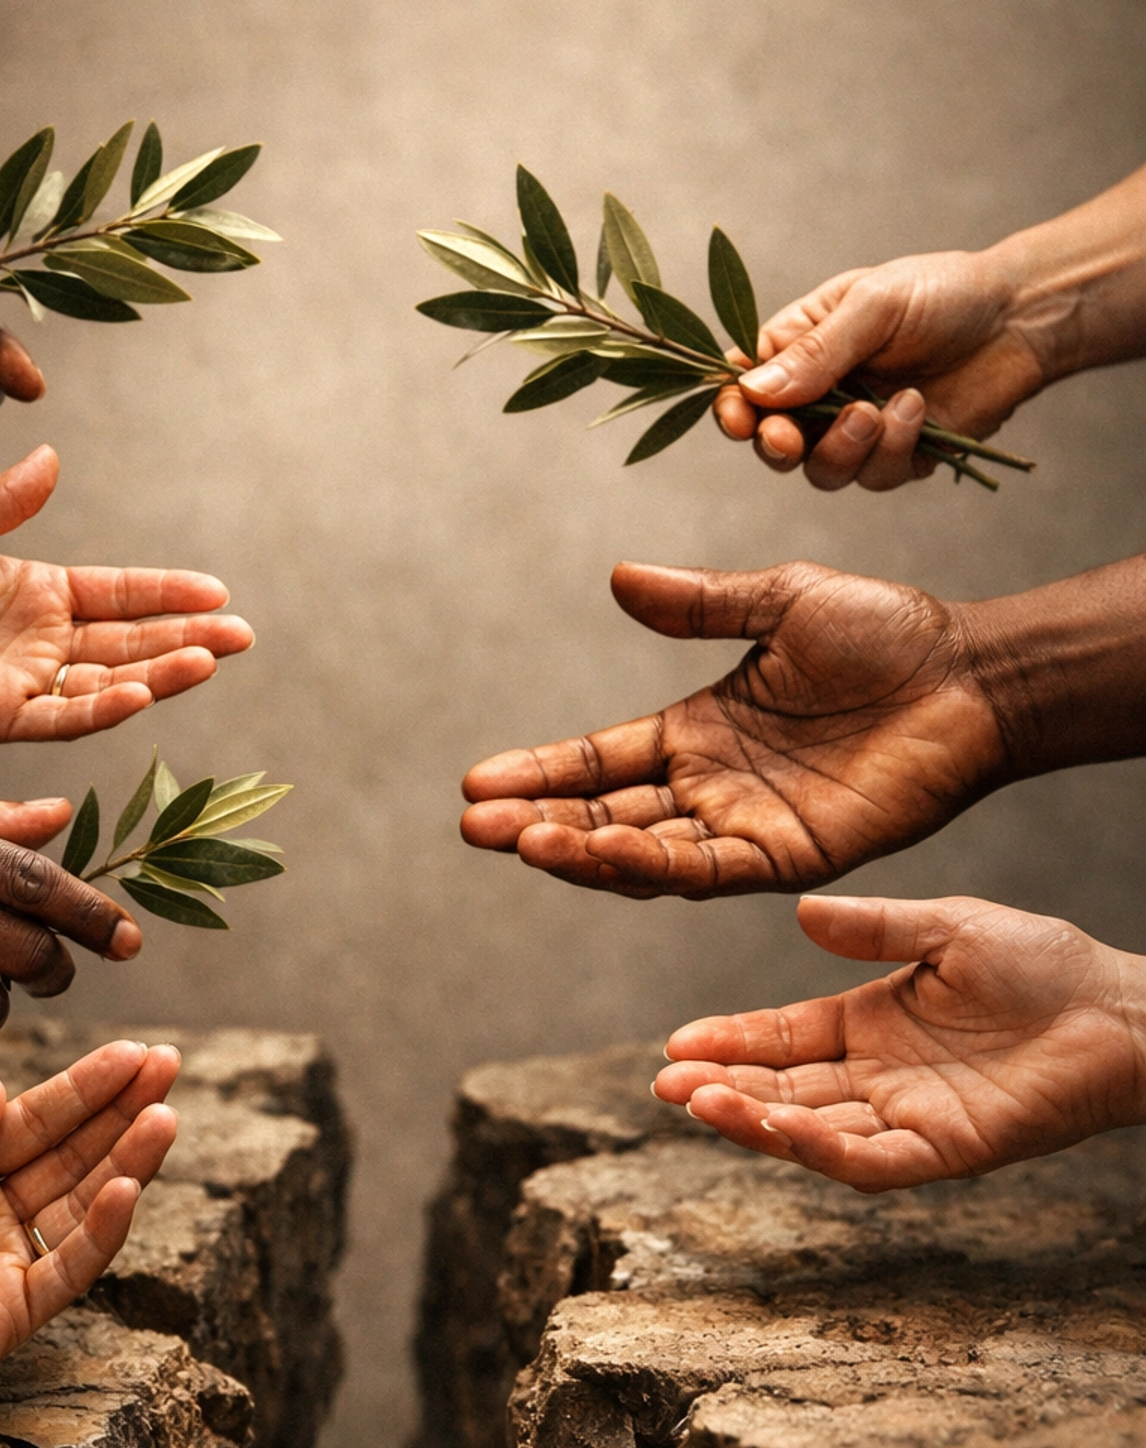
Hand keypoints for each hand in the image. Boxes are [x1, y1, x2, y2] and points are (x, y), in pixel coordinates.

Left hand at [0, 445, 252, 739]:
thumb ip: (7, 501)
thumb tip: (52, 456)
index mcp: (42, 592)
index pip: (122, 594)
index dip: (169, 592)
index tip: (218, 592)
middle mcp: (45, 641)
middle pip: (132, 642)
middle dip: (188, 639)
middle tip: (241, 636)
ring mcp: (26, 682)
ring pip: (110, 682)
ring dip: (160, 674)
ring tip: (206, 661)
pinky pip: (62, 716)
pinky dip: (102, 708)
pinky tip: (139, 692)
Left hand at [0, 1041, 179, 1427]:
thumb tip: (4, 1088)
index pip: (38, 1119)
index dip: (87, 1086)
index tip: (134, 1050)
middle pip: (74, 1153)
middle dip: (124, 1109)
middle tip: (170, 1066)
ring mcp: (8, 1261)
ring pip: (85, 1203)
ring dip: (129, 1160)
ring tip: (165, 1115)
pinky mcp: (13, 1313)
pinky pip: (70, 1268)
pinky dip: (102, 1231)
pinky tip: (126, 1188)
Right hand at [461, 561, 1005, 898]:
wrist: (972, 675)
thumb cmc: (889, 633)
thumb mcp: (781, 601)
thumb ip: (699, 602)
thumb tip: (616, 578)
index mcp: (698, 731)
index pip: (598, 762)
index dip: (539, 773)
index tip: (476, 785)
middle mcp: (711, 788)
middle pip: (603, 816)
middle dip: (536, 823)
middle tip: (475, 827)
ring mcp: (747, 827)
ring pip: (643, 852)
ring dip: (580, 850)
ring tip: (519, 841)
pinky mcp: (790, 856)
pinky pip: (706, 869)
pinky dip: (650, 864)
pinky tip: (602, 849)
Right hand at [652, 894, 1145, 1188]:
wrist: (1122, 1011)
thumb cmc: (1046, 966)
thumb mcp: (947, 928)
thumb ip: (875, 927)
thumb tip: (801, 913)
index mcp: (871, 1024)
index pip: (782, 1038)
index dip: (730, 1042)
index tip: (678, 1043)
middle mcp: (879, 1079)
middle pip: (782, 1090)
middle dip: (721, 1088)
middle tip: (666, 1083)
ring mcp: (909, 1119)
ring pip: (812, 1132)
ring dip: (754, 1121)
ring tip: (700, 1101)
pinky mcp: (947, 1150)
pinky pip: (870, 1160)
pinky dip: (819, 1149)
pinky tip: (779, 1127)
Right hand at [711, 248, 1043, 490]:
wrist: (1019, 318)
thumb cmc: (942, 293)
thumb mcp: (873, 306)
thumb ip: (816, 352)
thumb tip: (753, 390)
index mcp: (800, 346)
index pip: (745, 386)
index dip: (734, 409)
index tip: (738, 420)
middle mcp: (821, 394)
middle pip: (772, 442)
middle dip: (776, 445)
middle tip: (788, 439)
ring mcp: (858, 431)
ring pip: (820, 470)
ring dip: (841, 448)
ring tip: (874, 410)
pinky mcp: (898, 458)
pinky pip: (874, 477)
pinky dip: (892, 448)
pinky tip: (918, 410)